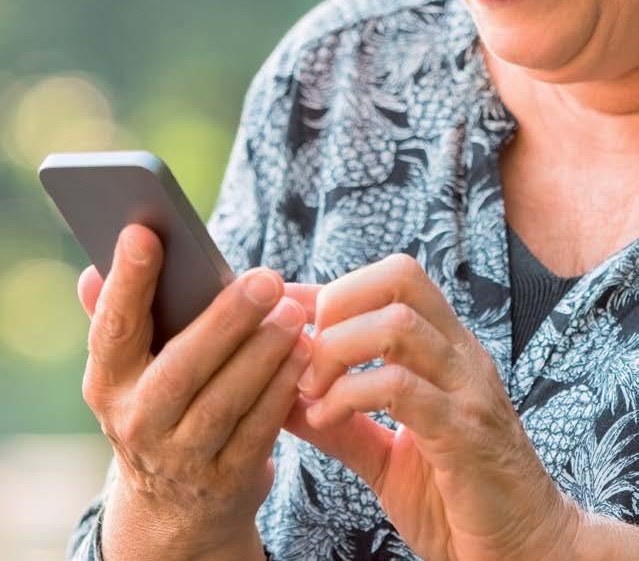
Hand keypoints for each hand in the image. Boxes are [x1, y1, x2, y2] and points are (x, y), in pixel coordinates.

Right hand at [77, 224, 311, 560]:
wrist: (175, 505)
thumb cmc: (157, 400)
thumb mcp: (130, 367)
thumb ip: (118, 314)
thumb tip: (92, 269)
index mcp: (106, 382)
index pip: (112, 326)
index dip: (127, 280)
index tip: (146, 232)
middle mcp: (135, 423)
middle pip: (181, 368)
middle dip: (225, 320)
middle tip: (266, 278)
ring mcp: (180, 459)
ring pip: (226, 401)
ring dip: (264, 353)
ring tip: (294, 314)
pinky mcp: (225, 483)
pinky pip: (258, 429)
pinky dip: (282, 390)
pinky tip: (303, 355)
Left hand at [284, 255, 580, 560]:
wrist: (528, 557)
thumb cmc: (458, 505)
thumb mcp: (385, 456)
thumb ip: (338, 421)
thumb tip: (280, 393)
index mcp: (444, 350)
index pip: (388, 280)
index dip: (328, 288)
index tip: (283, 314)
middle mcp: (460, 356)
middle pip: (400, 275)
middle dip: (339, 299)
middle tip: (305, 348)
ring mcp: (467, 390)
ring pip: (397, 324)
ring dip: (337, 348)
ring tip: (310, 388)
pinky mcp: (465, 433)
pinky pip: (401, 387)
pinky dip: (350, 394)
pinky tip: (328, 417)